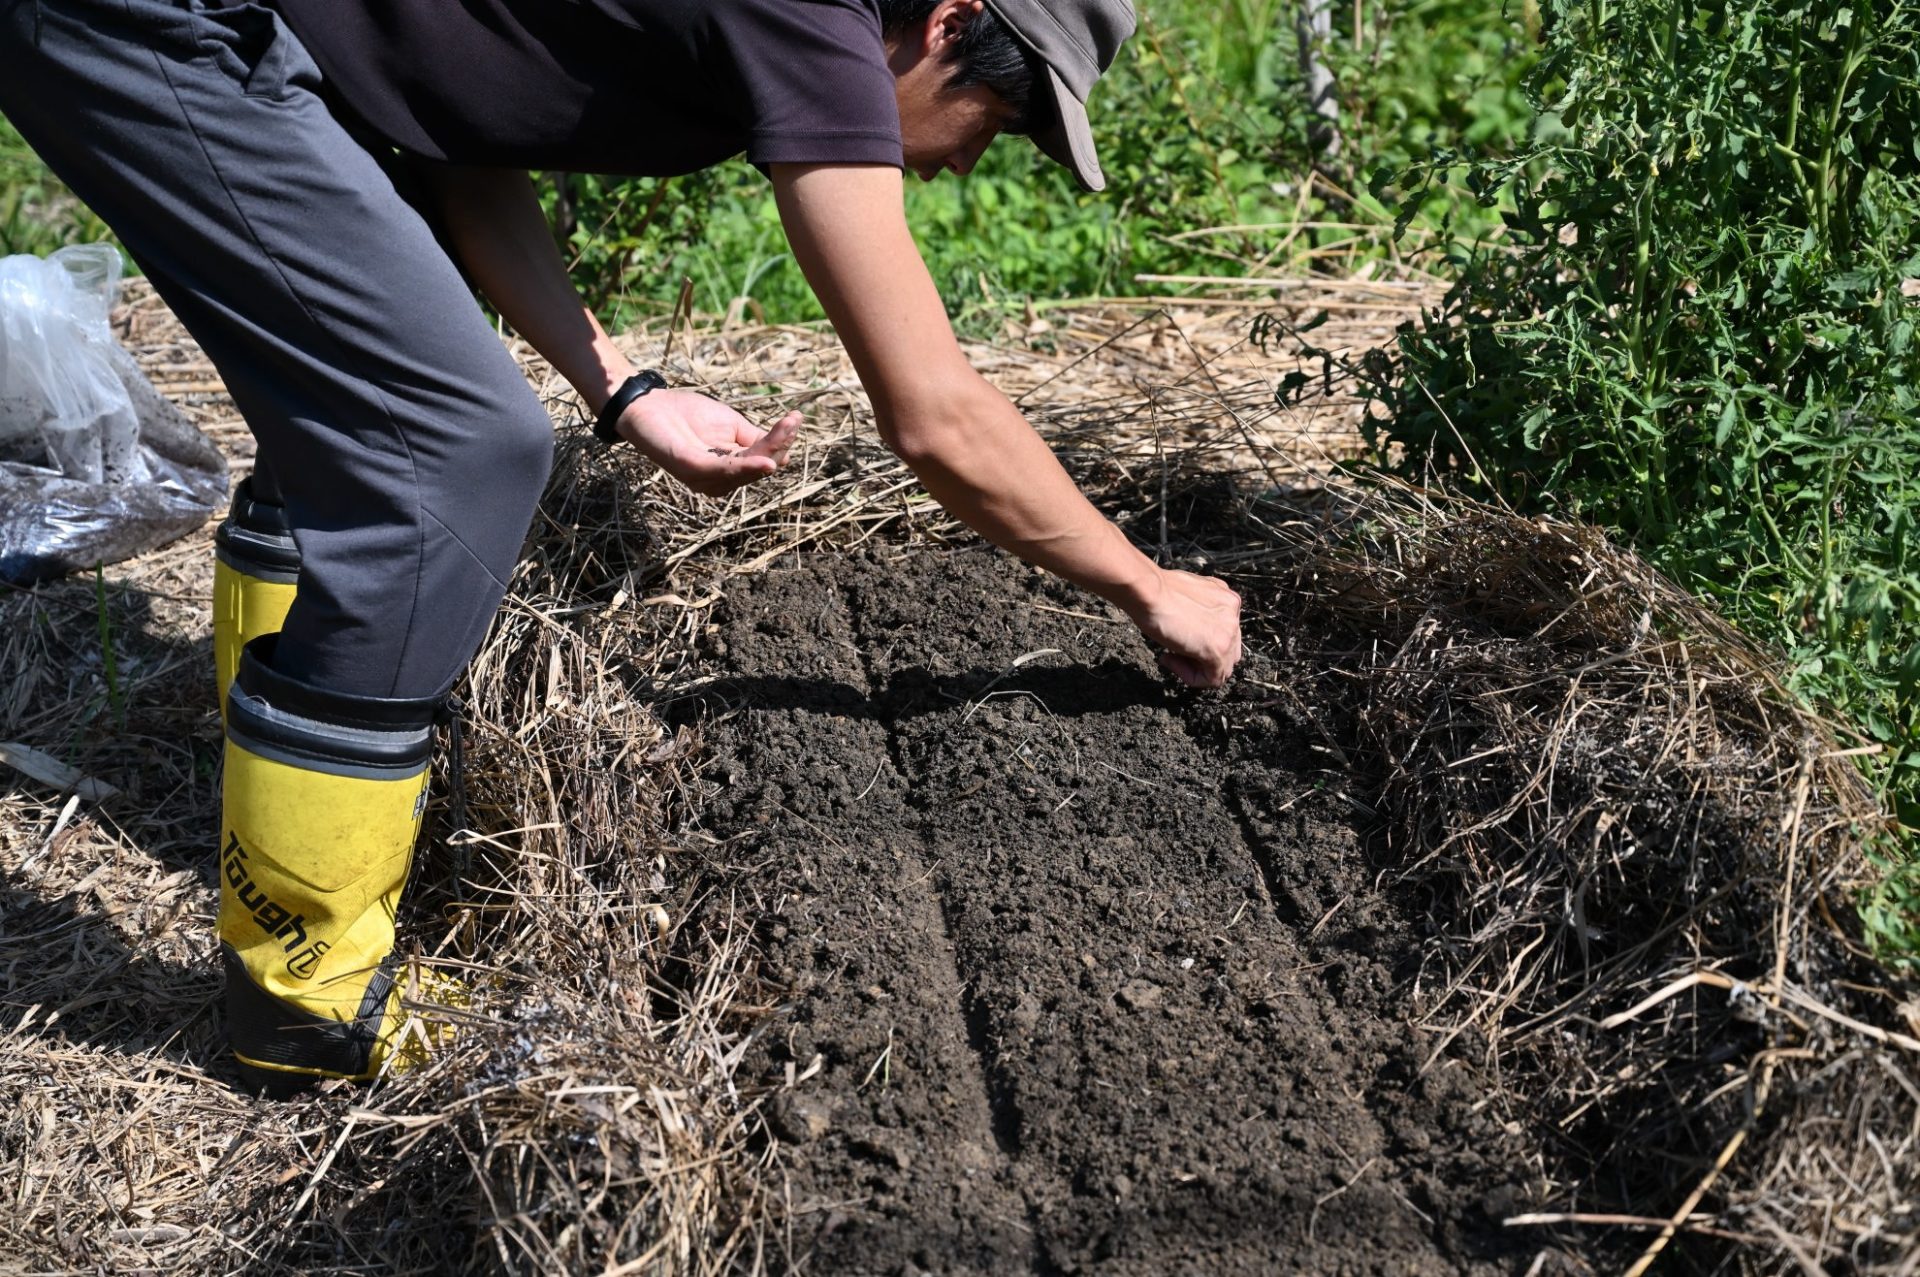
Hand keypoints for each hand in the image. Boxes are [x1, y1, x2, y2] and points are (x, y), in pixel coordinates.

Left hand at [618, 388, 800, 496]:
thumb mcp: (729, 423)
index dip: (781, 442)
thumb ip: (753, 437)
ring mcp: (705, 478)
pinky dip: (746, 468)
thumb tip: (781, 448)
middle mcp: (720, 480)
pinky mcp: (691, 470)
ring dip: (769, 452)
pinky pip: (723, 471)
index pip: (763, 459)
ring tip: (786, 430)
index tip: (796, 418)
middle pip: (758, 466)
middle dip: (778, 444)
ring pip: (746, 470)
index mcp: (730, 468)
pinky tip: (765, 461)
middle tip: (793, 421)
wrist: (647, 405)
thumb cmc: (685, 412)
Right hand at [1126, 568, 1242, 688]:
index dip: (1199, 640)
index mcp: (1226, 599)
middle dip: (1201, 656)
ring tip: (1170, 656)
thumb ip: (1196, 613)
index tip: (1177, 638)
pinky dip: (1192, 677)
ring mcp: (1229, 631)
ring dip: (1195, 667)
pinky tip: (1170, 660)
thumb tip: (1190, 630)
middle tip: (1174, 652)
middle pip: (1228, 650)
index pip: (1224, 632)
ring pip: (1223, 667)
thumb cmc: (1154, 591)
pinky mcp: (1218, 648)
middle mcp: (1233, 613)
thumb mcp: (1184, 598)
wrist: (1148, 591)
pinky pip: (1214, 678)